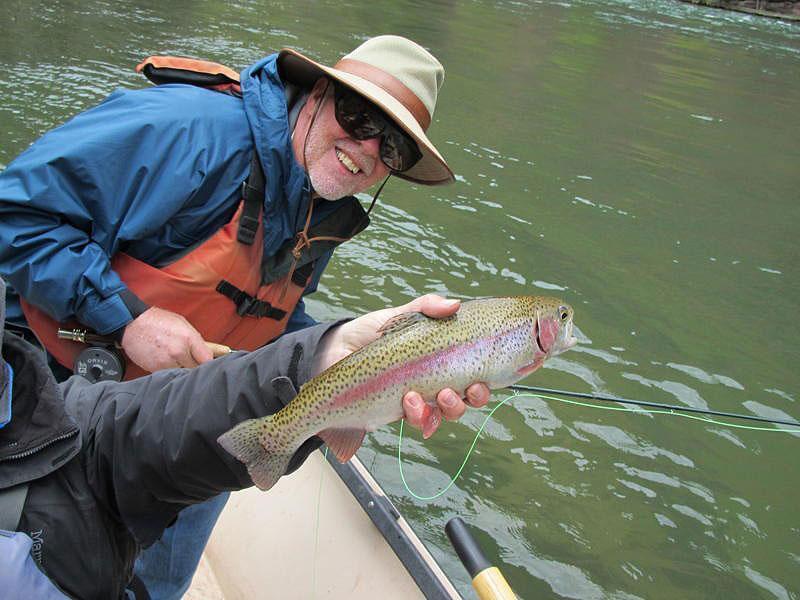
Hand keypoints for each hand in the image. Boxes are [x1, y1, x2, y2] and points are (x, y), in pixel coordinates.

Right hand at [121, 307, 212, 371]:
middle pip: (195, 369)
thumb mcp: (182, 324)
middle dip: (194, 366)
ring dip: (181, 369)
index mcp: (189, 338)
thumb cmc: (157, 321)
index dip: (209, 363)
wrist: (132, 323)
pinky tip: (164, 360)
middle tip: (189, 360)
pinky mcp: (155, 369)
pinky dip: (168, 371)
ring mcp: (167, 361)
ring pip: (182, 374)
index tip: (208, 364)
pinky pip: (168, 374)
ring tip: (174, 359)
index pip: (207, 359)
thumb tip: (209, 352)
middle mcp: (179, 350)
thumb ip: (195, 340)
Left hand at [314, 294, 489, 437]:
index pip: (476, 371)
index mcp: (443, 359)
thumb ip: (426, 307)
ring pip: (447, 413)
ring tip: (436, 394)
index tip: (493, 375)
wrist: (336, 350)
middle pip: (469, 398)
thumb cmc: (372, 332)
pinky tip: (410, 403)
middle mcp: (436, 381)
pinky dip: (420, 417)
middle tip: (470, 388)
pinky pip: (419, 421)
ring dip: (449, 408)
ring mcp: (419, 399)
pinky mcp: (399, 411)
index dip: (491, 378)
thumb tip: (455, 304)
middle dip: (475, 398)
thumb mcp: (401, 315)